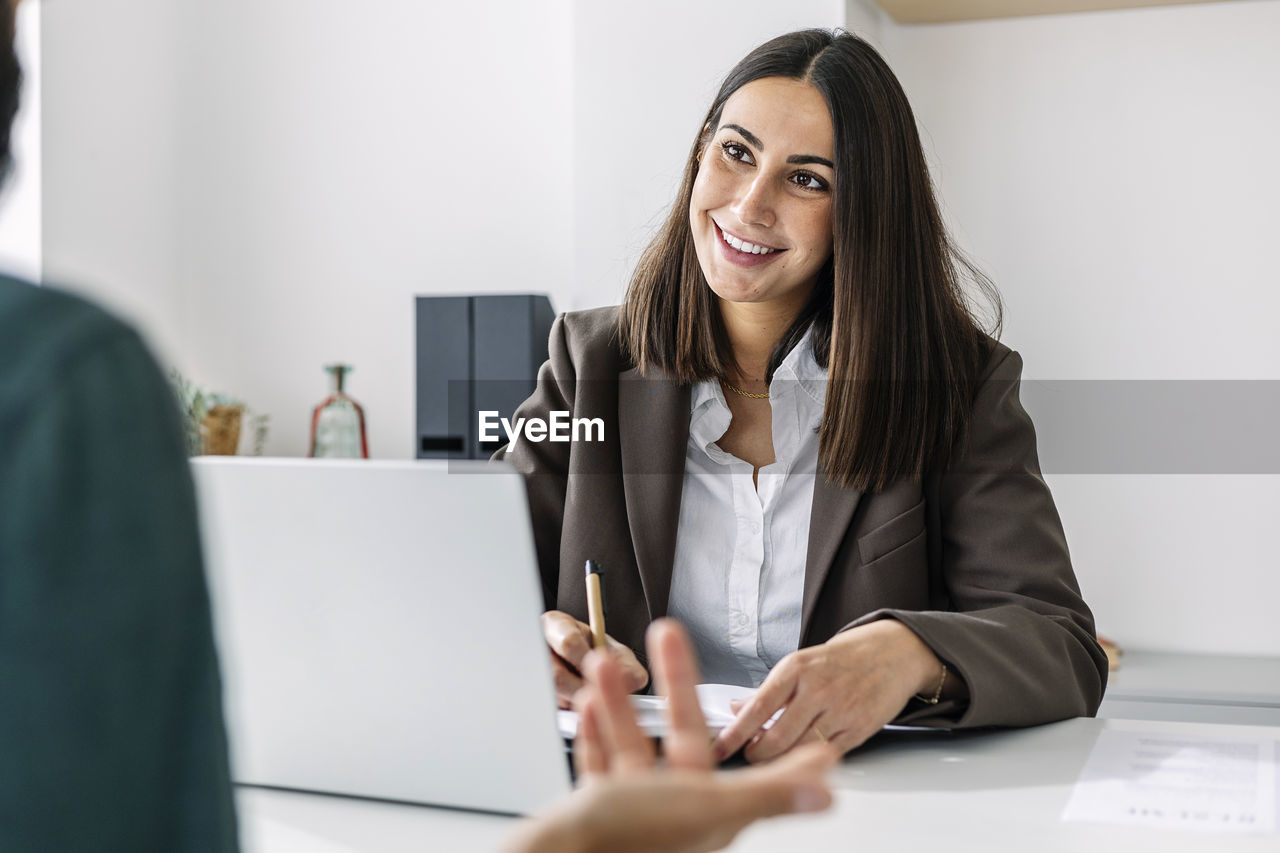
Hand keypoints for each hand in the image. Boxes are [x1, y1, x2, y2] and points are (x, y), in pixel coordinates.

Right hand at [503, 619, 836, 852]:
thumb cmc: (627, 838)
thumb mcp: (705, 806)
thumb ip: (767, 794)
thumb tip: (827, 793)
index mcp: (708, 812)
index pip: (750, 770)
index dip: (767, 741)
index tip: (779, 715)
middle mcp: (674, 811)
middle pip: (682, 737)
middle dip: (674, 684)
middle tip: (667, 633)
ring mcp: (633, 812)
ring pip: (634, 745)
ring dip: (623, 702)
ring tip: (607, 663)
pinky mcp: (597, 812)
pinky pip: (601, 765)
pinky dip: (597, 733)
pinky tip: (590, 704)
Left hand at [713, 619, 942, 762]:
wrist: (892, 653)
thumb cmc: (842, 659)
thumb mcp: (801, 664)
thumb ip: (769, 690)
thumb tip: (736, 709)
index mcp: (796, 669)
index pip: (757, 707)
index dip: (735, 733)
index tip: (719, 747)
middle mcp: (818, 689)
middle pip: (776, 737)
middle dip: (756, 754)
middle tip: (748, 757)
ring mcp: (840, 711)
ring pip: (800, 751)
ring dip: (779, 762)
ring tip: (770, 760)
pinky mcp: (859, 729)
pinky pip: (825, 754)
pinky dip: (808, 761)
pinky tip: (800, 759)